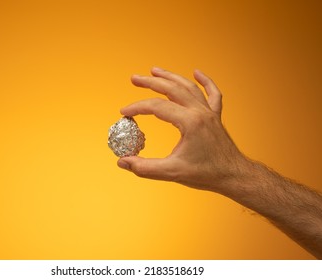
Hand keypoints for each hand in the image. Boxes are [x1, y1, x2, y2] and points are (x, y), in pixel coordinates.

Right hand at [118, 67, 246, 192]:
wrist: (234, 176)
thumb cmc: (206, 174)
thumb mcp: (172, 172)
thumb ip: (144, 168)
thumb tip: (122, 162)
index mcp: (189, 122)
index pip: (157, 107)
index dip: (137, 108)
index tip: (124, 113)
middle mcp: (200, 112)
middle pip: (171, 89)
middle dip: (150, 82)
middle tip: (134, 78)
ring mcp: (209, 112)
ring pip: (188, 86)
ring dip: (170, 77)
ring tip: (155, 70)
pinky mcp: (215, 116)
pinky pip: (212, 93)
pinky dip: (204, 81)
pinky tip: (197, 72)